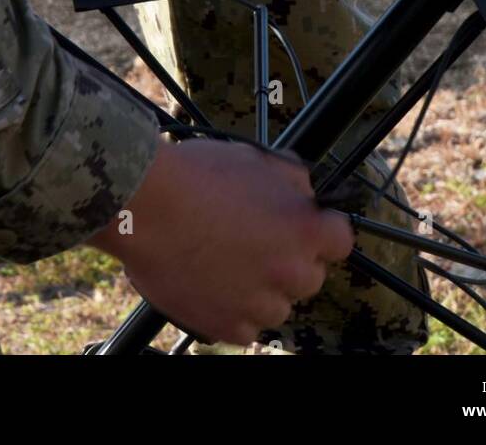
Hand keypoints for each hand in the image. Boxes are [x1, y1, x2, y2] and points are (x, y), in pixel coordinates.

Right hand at [87, 140, 353, 346]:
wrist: (144, 206)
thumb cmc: (196, 177)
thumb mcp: (256, 158)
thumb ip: (292, 179)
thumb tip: (304, 189)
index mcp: (303, 230)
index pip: (341, 240)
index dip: (322, 228)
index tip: (305, 224)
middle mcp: (289, 273)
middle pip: (310, 275)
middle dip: (290, 258)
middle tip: (256, 239)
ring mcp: (259, 305)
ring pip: (278, 305)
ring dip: (262, 287)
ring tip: (227, 259)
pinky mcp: (227, 326)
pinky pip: (246, 325)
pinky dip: (234, 309)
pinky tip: (213, 280)